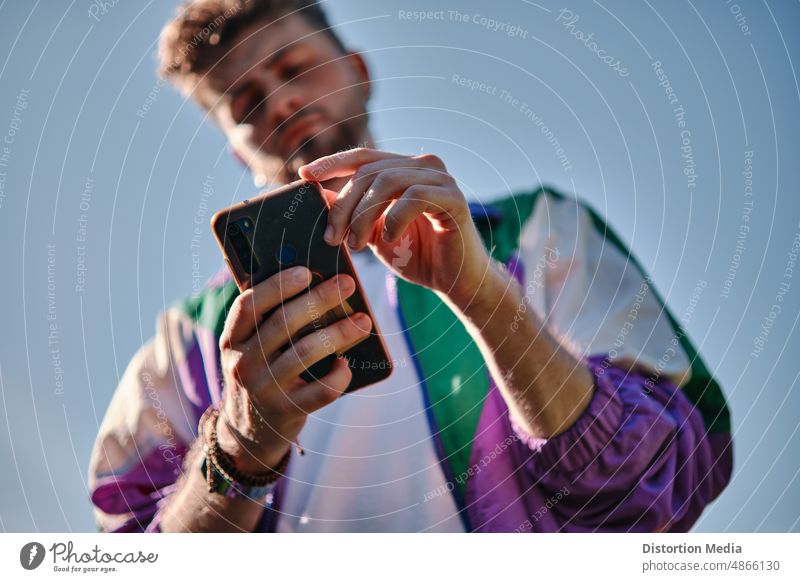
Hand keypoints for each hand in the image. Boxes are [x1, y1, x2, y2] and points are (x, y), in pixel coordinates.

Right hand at [216, 266, 371, 472]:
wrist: (249, 430)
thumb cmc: (261, 372)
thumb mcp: (251, 347)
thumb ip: (270, 319)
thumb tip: (317, 283)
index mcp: (232, 339)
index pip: (249, 305)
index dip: (277, 285)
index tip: (307, 271)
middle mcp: (244, 362)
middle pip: (283, 323)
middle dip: (320, 299)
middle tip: (347, 284)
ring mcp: (265, 388)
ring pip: (306, 352)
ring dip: (339, 332)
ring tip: (362, 321)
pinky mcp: (287, 411)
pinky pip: (321, 389)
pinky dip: (339, 374)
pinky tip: (347, 363)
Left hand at [298, 148, 490, 300]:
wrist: (457, 283)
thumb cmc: (418, 257)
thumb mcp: (374, 233)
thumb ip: (352, 212)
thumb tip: (318, 194)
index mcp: (405, 169)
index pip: (363, 157)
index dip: (332, 163)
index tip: (304, 175)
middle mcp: (424, 166)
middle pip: (369, 172)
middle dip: (344, 206)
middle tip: (332, 237)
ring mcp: (441, 178)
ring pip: (387, 181)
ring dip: (364, 215)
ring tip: (357, 244)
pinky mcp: (454, 197)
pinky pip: (413, 197)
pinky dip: (393, 219)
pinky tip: (388, 240)